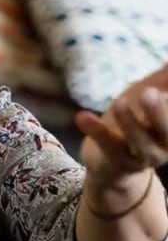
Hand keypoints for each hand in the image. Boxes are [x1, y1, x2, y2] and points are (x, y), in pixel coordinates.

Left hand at [76, 64, 167, 183]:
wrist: (111, 163)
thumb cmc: (136, 121)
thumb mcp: (149, 95)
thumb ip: (163, 78)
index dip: (165, 102)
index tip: (158, 87)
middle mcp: (166, 144)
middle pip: (167, 130)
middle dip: (160, 113)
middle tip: (149, 93)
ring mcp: (144, 156)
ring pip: (141, 143)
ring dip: (130, 123)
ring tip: (119, 103)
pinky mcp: (119, 163)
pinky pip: (109, 147)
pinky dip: (96, 131)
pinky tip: (82, 116)